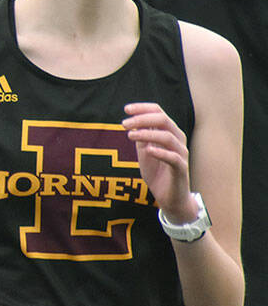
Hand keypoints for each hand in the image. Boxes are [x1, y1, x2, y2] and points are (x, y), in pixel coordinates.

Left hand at [123, 102, 195, 219]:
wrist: (170, 197)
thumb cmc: (158, 172)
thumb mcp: (145, 151)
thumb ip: (141, 137)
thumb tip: (132, 122)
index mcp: (169, 133)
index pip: (159, 112)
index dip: (143, 108)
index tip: (126, 109)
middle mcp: (178, 140)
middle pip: (163, 120)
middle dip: (142, 119)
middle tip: (124, 124)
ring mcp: (181, 154)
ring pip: (168, 137)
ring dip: (147, 133)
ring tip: (130, 135)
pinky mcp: (181, 169)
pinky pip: (174, 157)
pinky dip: (160, 152)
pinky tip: (147, 150)